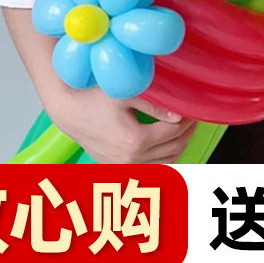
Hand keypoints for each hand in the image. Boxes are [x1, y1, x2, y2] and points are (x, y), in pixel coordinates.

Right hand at [2, 7, 195, 163]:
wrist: (68, 111)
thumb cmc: (95, 98)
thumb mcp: (128, 95)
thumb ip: (156, 106)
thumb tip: (181, 114)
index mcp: (136, 141)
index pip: (174, 131)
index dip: (189, 118)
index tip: (195, 107)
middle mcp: (131, 159)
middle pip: (174, 148)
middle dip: (188, 131)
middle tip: (194, 115)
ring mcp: (124, 166)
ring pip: (166, 162)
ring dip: (179, 144)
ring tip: (185, 126)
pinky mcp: (118, 167)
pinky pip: (152, 166)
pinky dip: (165, 155)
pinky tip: (168, 140)